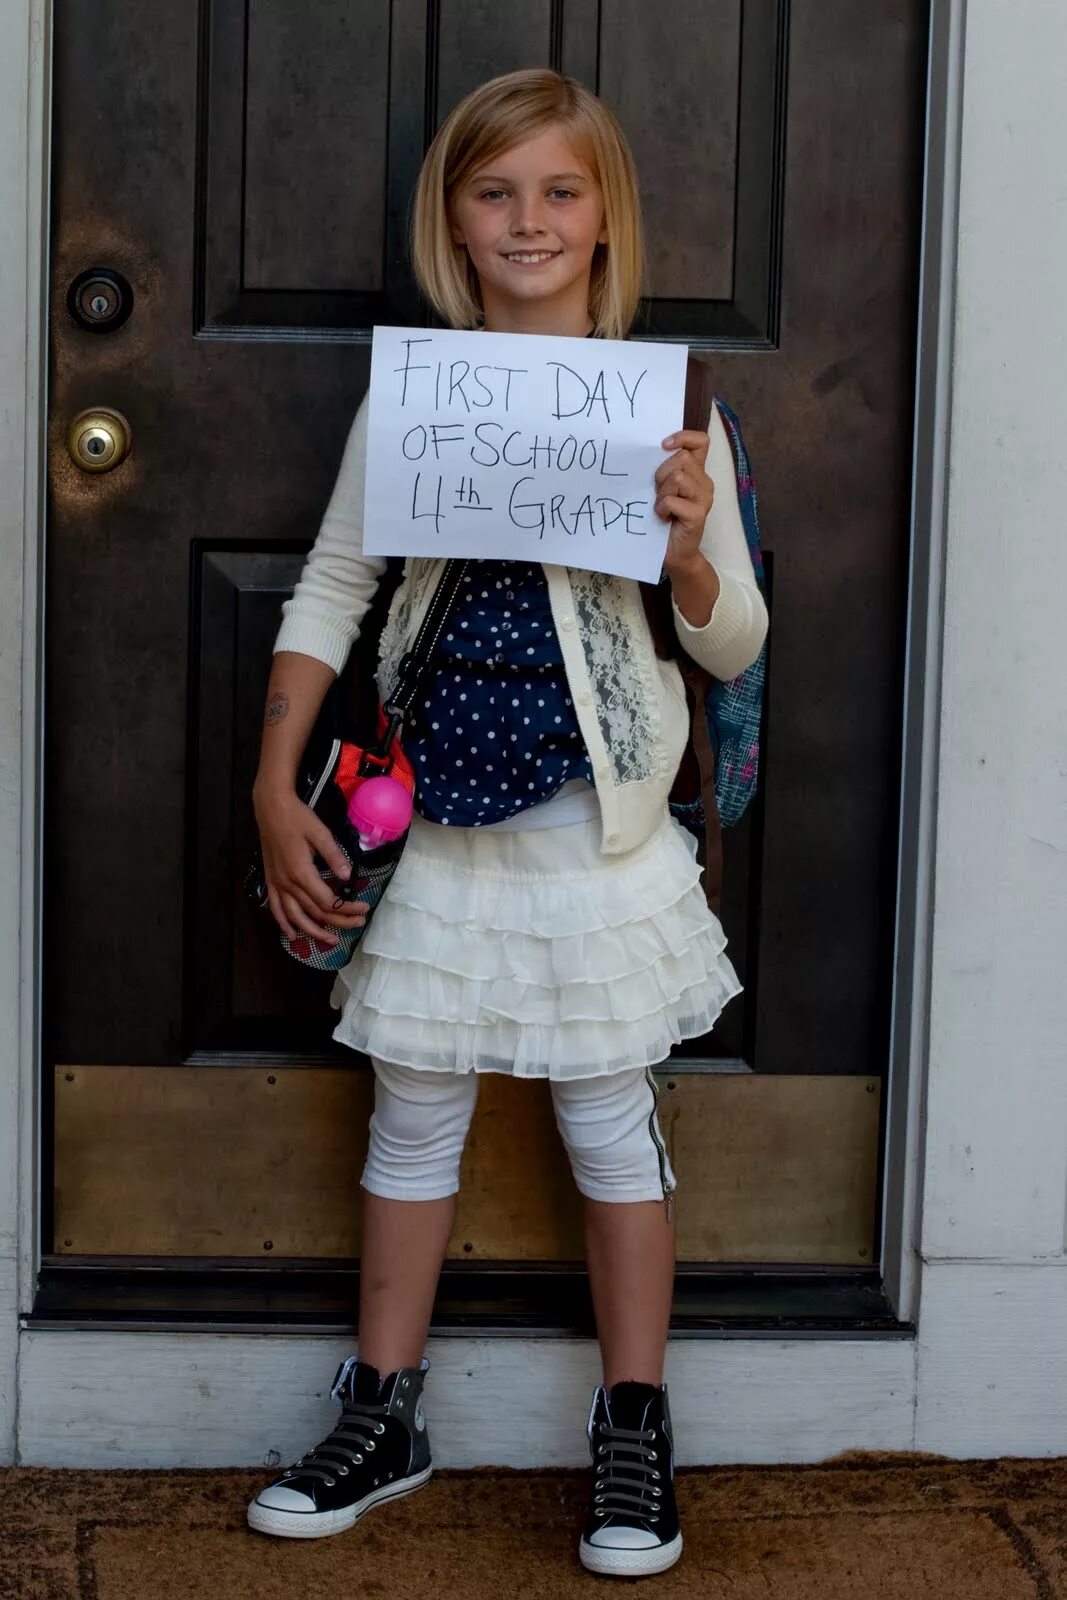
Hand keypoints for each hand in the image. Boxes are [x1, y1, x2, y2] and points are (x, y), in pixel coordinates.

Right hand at [252, 783, 369, 947]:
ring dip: (314, 931)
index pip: (327, 901)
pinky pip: (276, 909)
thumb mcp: (320, 833)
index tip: (363, 908)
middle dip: (338, 921)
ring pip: (295, 917)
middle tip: (358, 924)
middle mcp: (288, 883)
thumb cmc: (297, 818)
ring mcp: (277, 884)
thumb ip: (335, 856)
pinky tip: (293, 935)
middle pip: (315, 912)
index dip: (346, 909)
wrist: (270, 808)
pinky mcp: (270, 881)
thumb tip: (349, 877)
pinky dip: (284, 924)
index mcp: (301, 872)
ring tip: (331, 941)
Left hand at [655, 429, 714, 572]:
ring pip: (678, 477)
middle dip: (662, 473)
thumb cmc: (664, 518)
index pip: (700, 441)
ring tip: (661, 507)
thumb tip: (652, 449)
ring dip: (662, 493)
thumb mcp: (663, 488)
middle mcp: (704, 482)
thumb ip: (664, 469)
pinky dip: (661, 508)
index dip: (683, 437)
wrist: (674, 553)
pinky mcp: (698, 515)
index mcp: (697, 472)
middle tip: (657, 492)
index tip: (664, 445)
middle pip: (682, 458)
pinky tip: (663, 518)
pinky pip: (673, 500)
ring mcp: (704, 498)